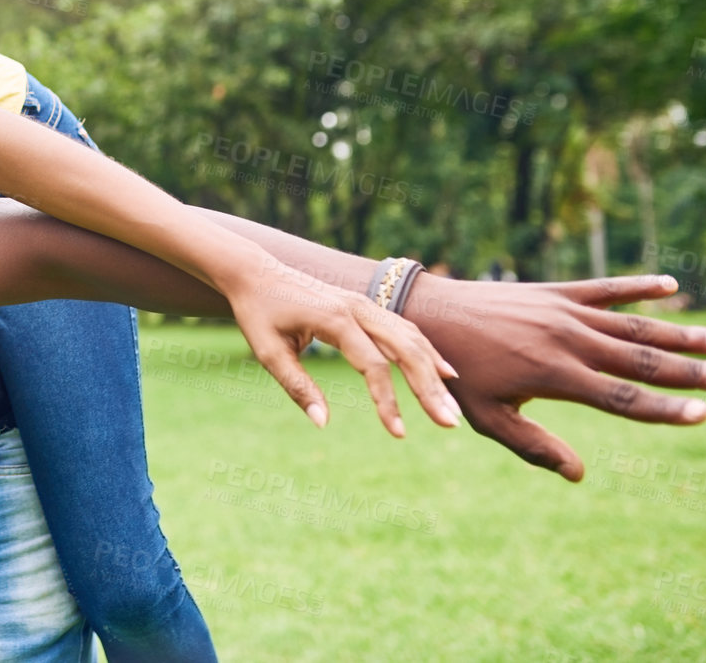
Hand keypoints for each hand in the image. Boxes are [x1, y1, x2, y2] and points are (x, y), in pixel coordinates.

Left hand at [225, 258, 462, 435]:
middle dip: (429, 388)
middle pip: (406, 350)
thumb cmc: (258, 313)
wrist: (254, 272)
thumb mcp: (268, 352)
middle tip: (450, 423)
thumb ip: (297, 387)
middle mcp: (357, 308)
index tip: (399, 433)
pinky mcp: (364, 305)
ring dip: (434, 372)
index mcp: (335, 320)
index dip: (388, 402)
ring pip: (410, 337)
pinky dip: (426, 350)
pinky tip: (443, 371)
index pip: (373, 366)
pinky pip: (403, 328)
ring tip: (451, 406)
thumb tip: (323, 423)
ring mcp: (364, 303)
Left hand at [404, 274, 705, 480]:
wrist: (429, 314)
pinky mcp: (555, 291)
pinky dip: (638, 286)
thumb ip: (533, 446)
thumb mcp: (487, 417)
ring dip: (678, 333)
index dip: (665, 409)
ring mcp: (563, 312)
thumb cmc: (456, 373)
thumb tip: (578, 475)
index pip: (622, 399)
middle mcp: (566, 341)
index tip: (702, 415)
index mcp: (554, 375)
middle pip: (640, 360)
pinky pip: (604, 288)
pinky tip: (672, 286)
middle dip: (688, 371)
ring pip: (633, 324)